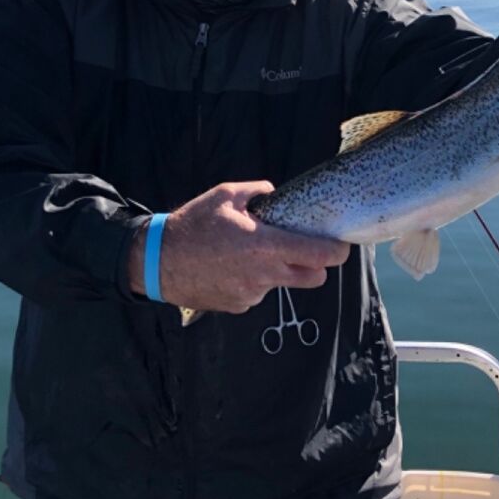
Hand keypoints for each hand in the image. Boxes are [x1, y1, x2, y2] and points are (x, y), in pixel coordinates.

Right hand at [128, 181, 349, 313]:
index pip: (320, 256)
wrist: (158, 262)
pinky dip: (252, 282)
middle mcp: (265, 275)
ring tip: (245, 254)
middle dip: (315, 266)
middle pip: (314, 278)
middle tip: (300, 250)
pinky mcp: (239, 306)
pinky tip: (230, 268)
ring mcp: (253, 294)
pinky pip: (257, 293)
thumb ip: (259, 192)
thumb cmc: (192, 225)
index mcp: (266, 246)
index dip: (338, 252)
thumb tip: (274, 194)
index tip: (341, 245)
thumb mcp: (225, 195)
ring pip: (281, 284)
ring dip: (275, 271)